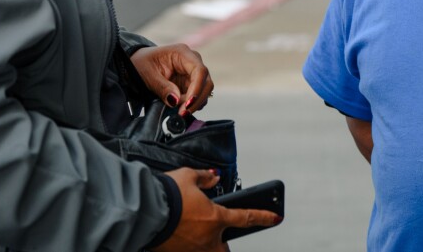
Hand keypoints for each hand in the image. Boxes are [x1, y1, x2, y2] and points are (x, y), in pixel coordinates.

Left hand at [130, 43, 213, 115]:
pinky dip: (191, 105)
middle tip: (182, 113)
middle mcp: (192, 61)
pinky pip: (197, 96)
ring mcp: (192, 73)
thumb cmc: (141, 64)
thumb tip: (176, 100)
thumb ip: (162, 87)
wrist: (138, 65)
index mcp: (182, 53)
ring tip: (177, 110)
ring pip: (204, 91)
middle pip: (206, 82)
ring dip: (194, 104)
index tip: (188, 104)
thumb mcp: (148, 75)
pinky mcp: (190, 84)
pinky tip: (179, 108)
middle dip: (197, 100)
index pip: (200, 70)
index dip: (197, 88)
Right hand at [150, 168, 279, 251]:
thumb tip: (213, 177)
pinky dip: (186, 245)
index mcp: (215, 218)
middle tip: (218, 233)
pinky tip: (177, 235)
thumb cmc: (167, 194)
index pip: (246, 218)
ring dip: (206, 245)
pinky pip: (188, 251)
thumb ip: (204, 177)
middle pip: (225, 248)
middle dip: (224, 242)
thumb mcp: (188, 177)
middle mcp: (208, 238)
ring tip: (194, 233)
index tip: (276, 218)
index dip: (264, 217)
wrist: (146, 211)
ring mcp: (193, 249)